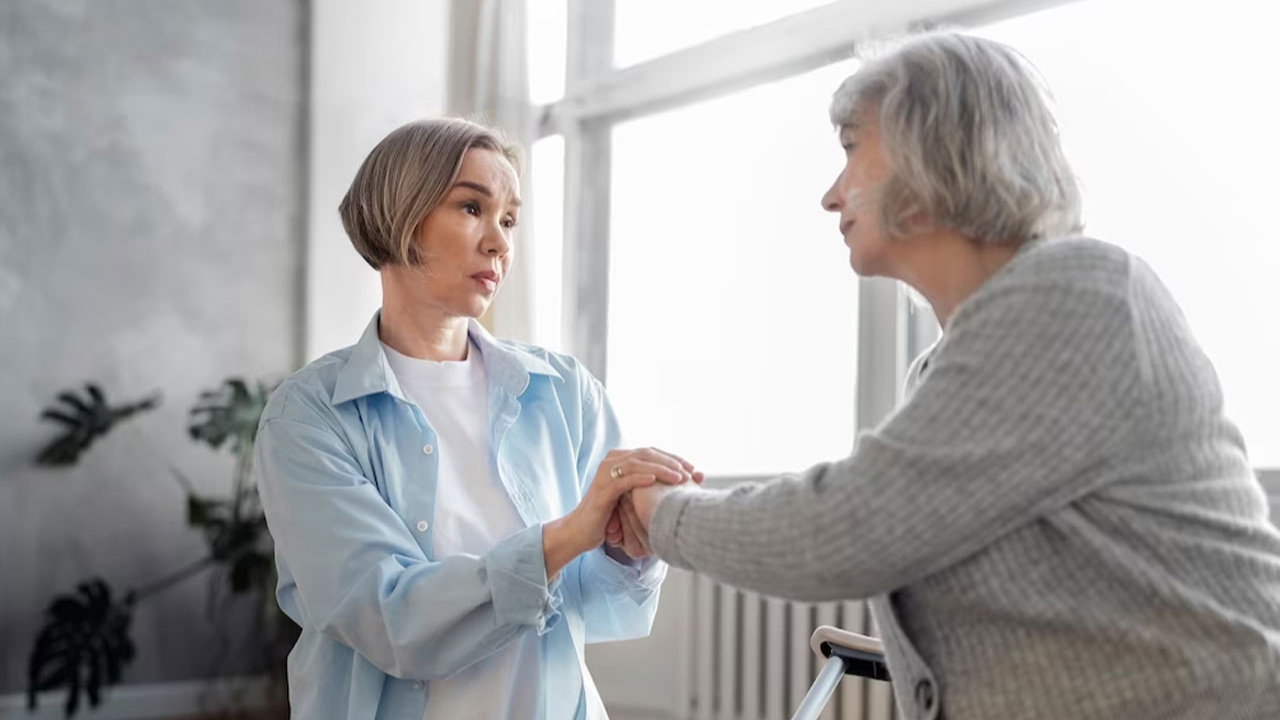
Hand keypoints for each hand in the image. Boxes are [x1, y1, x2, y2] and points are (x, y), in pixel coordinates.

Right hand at [544, 447, 691, 576]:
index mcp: (620, 460)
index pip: (652, 452)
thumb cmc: (610, 516)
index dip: (674, 458)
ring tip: (679, 478)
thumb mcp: (633, 498)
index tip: (694, 470)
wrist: (580, 532)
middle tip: (691, 472)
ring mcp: (605, 475)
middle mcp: (611, 462)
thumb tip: (684, 482)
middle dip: (671, 462)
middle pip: (646, 454)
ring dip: (660, 469)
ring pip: (637, 464)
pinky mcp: (601, 491)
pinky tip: (655, 482)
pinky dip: (640, 479)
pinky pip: (623, 481)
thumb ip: (651, 487)